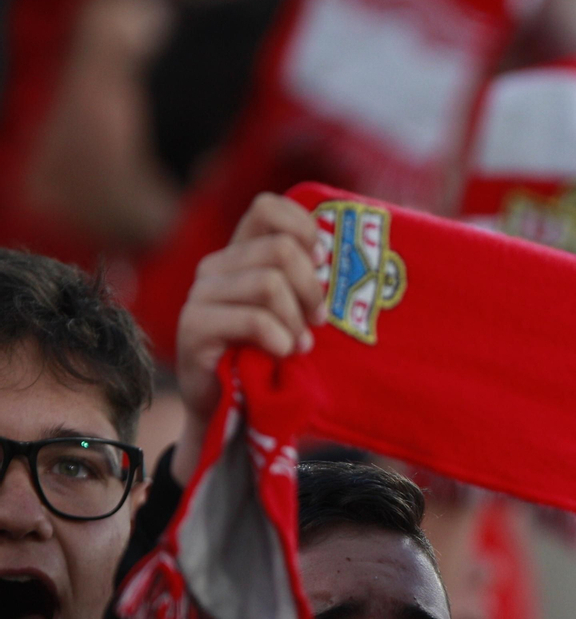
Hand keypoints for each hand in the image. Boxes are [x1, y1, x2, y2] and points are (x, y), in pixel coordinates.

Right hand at [172, 193, 324, 482]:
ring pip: (268, 283)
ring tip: (299, 345)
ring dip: (295, 319)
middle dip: (311, 287)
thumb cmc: (273, 358)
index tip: (323, 263)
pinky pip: (252, 318)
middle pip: (279, 249)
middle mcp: (216, 266)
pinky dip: (278, 338)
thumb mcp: (296, 313)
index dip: (303, 228)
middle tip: (319, 321)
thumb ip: (307, 281)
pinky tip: (282, 354)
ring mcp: (201, 295)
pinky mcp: (194, 327)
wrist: (233, 410)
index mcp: (242, 253)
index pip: (267, 208)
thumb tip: (339, 256)